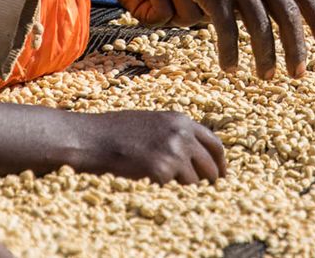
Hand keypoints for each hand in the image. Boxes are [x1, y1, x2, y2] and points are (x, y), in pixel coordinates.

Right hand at [65, 109, 226, 184]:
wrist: (93, 138)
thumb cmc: (116, 132)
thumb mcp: (153, 123)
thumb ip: (176, 134)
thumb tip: (196, 156)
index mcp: (181, 120)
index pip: (214, 144)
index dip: (219, 163)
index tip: (220, 176)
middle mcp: (182, 134)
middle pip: (210, 166)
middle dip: (208, 181)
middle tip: (202, 193)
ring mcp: (174, 152)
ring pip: (195, 182)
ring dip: (185, 189)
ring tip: (167, 187)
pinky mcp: (163, 170)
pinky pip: (176, 190)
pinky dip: (168, 192)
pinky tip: (153, 186)